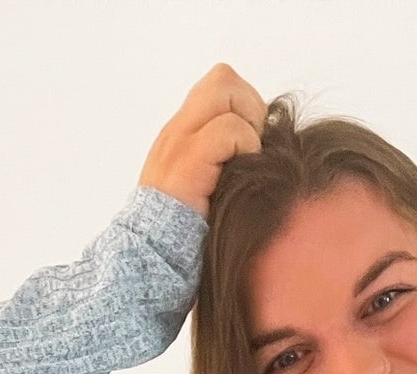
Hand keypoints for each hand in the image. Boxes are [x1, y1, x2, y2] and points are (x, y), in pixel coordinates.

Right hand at [138, 62, 267, 219]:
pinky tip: (241, 173)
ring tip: (246, 159)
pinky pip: (229, 129)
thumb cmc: (184, 228)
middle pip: (223, 77)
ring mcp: (181, 140)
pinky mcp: (189, 159)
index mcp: (182, 132)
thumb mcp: (202, 183)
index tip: (251, 139)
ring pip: (226, 91)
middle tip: (253, 145)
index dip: (244, 102)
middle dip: (250, 106)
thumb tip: (264, 143)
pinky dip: (245, 146)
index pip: (219, 84)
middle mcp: (179, 129)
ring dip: (248, 125)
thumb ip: (220, 157)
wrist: (152, 252)